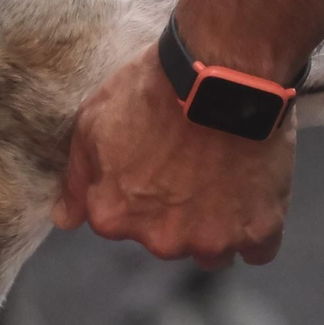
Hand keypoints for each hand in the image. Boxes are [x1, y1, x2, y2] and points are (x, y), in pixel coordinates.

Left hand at [52, 46, 295, 268]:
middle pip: (167, 239)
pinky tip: (255, 195)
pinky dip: (257, 230)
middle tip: (190, 164)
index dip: (135, 191)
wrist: (222, 74)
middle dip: (175, 213)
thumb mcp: (93, 121)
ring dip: (215, 226)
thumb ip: (78, 177)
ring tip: (225, 179)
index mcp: (114, 216)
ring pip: (212, 250)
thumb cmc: (153, 90)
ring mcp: (212, 239)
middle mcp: (161, 240)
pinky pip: (259, 250)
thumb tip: (64, 219)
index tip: (152, 163)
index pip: (120, 222)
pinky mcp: (258, 231)